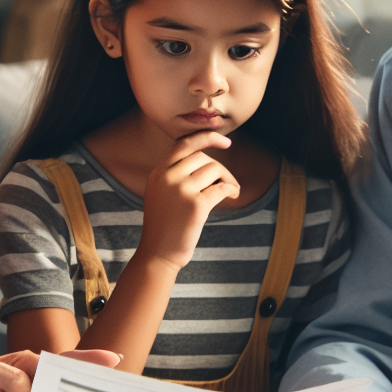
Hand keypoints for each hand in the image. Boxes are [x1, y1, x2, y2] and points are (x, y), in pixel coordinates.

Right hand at [138, 131, 239, 270]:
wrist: (158, 254)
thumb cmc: (165, 226)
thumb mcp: (162, 194)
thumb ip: (177, 175)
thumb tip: (210, 162)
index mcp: (159, 172)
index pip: (183, 144)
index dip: (206, 138)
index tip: (225, 141)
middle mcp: (167, 177)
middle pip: (203, 157)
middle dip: (220, 168)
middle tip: (227, 183)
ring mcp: (181, 190)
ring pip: (215, 170)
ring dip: (228, 179)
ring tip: (231, 191)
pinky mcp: (196, 205)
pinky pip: (222, 187)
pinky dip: (232, 189)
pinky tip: (233, 196)